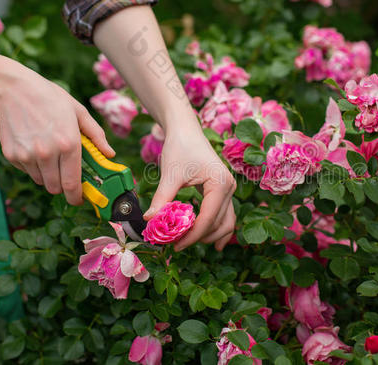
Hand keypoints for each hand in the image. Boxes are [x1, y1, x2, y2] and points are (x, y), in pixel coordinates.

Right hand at [0, 61, 114, 204]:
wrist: (13, 89)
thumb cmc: (50, 99)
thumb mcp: (79, 112)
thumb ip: (96, 136)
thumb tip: (110, 154)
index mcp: (68, 144)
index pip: (72, 184)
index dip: (76, 196)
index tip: (79, 199)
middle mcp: (47, 153)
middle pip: (56, 188)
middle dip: (62, 185)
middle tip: (65, 173)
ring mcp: (27, 155)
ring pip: (41, 181)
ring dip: (47, 174)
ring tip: (48, 152)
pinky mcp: (12, 155)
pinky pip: (27, 170)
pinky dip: (32, 165)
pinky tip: (33, 145)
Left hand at [143, 125, 235, 250]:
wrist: (186, 130)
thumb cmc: (179, 147)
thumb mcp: (170, 174)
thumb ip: (162, 198)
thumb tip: (149, 220)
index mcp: (219, 184)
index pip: (208, 219)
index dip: (192, 236)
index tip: (174, 246)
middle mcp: (229, 188)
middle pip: (219, 224)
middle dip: (199, 237)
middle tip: (176, 245)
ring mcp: (228, 190)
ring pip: (226, 222)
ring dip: (209, 236)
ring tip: (188, 244)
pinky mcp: (223, 191)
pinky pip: (224, 215)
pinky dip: (216, 228)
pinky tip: (207, 241)